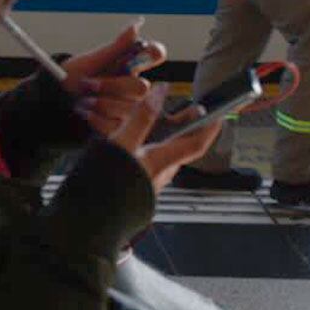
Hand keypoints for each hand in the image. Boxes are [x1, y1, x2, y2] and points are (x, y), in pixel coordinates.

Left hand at [63, 22, 167, 138]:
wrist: (54, 102)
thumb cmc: (71, 78)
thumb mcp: (90, 62)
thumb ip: (116, 46)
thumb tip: (138, 24)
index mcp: (129, 65)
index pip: (154, 54)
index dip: (153, 54)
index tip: (142, 54)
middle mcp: (133, 86)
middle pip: (141, 86)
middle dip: (112, 86)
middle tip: (88, 84)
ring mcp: (128, 107)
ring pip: (128, 107)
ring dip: (101, 103)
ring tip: (83, 100)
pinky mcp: (119, 127)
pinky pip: (117, 124)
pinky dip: (97, 118)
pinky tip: (86, 113)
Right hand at [107, 89, 221, 191]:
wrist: (91, 217)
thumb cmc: (106, 185)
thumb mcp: (123, 143)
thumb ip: (141, 117)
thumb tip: (160, 92)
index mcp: (163, 162)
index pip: (196, 143)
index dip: (209, 128)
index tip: (218, 114)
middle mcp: (161, 174)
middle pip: (181, 147)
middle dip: (185, 127)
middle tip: (185, 110)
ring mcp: (150, 182)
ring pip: (165, 154)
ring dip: (165, 137)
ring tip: (155, 121)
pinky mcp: (138, 186)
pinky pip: (151, 163)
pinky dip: (150, 147)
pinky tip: (134, 144)